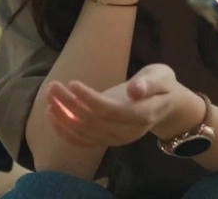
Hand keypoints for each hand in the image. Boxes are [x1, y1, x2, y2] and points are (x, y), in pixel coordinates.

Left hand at [46, 64, 200, 147]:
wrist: (167, 106)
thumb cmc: (163, 86)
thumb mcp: (162, 76)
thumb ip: (149, 83)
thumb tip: (134, 89)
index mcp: (141, 115)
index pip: (110, 110)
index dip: (89, 99)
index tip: (72, 83)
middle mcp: (127, 132)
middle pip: (92, 121)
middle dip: (69, 104)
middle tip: (53, 86)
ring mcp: (116, 139)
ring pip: (84, 132)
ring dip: (62, 116)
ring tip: (49, 96)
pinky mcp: (107, 141)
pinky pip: (83, 141)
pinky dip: (64, 131)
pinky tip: (52, 116)